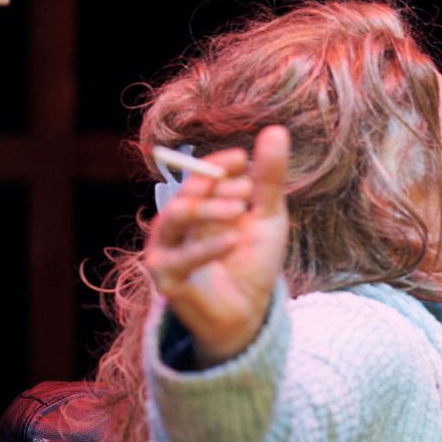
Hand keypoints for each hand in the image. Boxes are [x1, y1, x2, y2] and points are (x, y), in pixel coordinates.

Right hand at [144, 126, 290, 366]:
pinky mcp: (165, 278)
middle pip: (185, 192)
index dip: (218, 164)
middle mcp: (175, 224)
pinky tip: (232, 240)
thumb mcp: (267, 215)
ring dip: (207, 209)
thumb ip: (268, 178)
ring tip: (240, 209)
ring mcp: (166, 249)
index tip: (243, 158)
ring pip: (175, 218)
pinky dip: (206, 247)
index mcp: (197, 204)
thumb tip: (276, 130)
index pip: (199, 174)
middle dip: (214, 185)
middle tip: (247, 188)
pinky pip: (179, 258)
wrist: (249, 312)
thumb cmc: (253, 261)